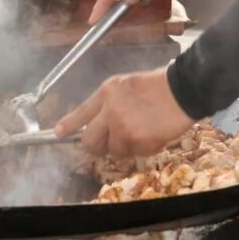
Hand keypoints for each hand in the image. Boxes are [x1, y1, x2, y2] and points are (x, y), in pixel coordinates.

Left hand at [55, 68, 192, 157]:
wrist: (180, 91)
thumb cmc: (155, 86)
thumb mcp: (124, 85)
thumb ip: (108, 103)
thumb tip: (97, 123)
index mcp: (106, 93)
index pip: (82, 112)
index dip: (68, 125)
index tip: (57, 133)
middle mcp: (111, 111)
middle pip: (90, 140)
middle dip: (94, 145)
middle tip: (102, 145)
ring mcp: (124, 129)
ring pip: (113, 150)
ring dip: (122, 146)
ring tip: (139, 130)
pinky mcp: (138, 144)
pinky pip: (132, 154)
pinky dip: (139, 149)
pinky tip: (150, 133)